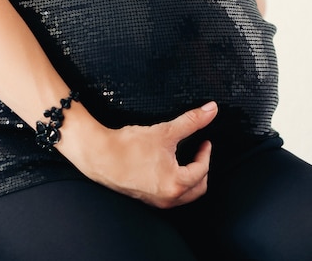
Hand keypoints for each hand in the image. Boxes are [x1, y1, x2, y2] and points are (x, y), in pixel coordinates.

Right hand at [76, 102, 217, 208]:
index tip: (205, 141)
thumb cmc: (130, 147)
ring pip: (184, 195)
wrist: (100, 155)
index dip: (206, 153)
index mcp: (176, 184)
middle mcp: (168, 198)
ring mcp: (156, 201)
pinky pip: (169, 195)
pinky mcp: (145, 197)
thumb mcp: (166, 131)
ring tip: (186, 159)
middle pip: (198, 188)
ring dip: (190, 177)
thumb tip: (211, 110)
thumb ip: (192, 120)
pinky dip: (176, 182)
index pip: (203, 170)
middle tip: (199, 151)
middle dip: (202, 169)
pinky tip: (168, 166)